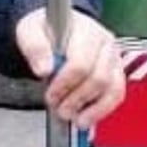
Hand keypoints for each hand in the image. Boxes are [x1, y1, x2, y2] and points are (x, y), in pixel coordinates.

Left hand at [14, 7, 124, 125]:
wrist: (57, 28)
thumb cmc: (46, 30)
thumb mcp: (30, 30)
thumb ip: (34, 47)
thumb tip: (44, 69)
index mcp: (86, 30)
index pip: (81, 63)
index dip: (65, 84)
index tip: (51, 95)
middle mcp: (105, 44)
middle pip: (99, 78)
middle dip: (77, 99)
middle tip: (59, 108)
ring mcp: (114, 59)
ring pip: (113, 89)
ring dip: (93, 109)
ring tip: (74, 119)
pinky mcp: (116, 74)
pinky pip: (116, 95)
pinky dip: (102, 110)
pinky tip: (86, 118)